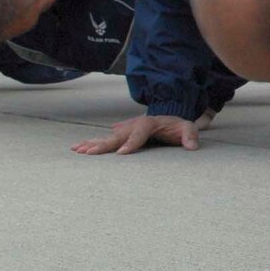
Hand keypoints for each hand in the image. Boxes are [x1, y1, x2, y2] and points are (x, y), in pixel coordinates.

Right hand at [71, 112, 210, 154]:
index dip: (131, 143)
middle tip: (88, 153)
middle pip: (117, 135)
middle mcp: (134, 125)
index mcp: (149, 123)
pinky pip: (106, 139)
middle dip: (103, 145)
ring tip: (77, 150)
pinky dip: (92, 143)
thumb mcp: (188, 128)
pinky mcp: (121, 134)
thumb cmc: (178, 125)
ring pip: (108, 137)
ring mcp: (126, 129)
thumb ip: (190, 135)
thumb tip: (192, 147)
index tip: (121, 154)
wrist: (168, 117)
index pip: (139, 133)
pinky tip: (79, 149)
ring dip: (92, 143)